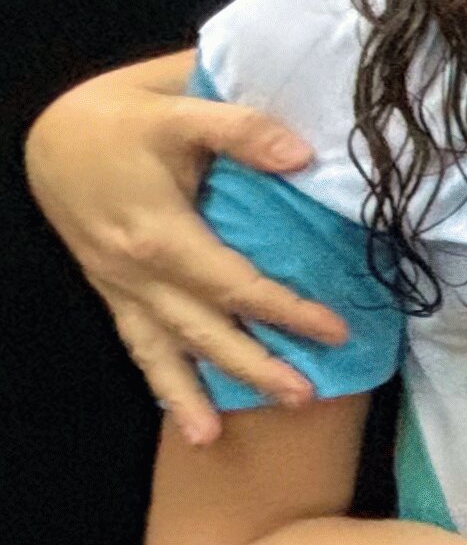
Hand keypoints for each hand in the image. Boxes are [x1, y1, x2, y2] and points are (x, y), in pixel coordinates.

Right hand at [26, 62, 344, 442]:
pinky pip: (134, 341)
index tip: (335, 330)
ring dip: (188, 393)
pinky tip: (179, 416)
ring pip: (158, 348)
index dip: (285, 310)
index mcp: (160, 232)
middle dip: (251, 367)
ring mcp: (119, 284)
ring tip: (212, 438)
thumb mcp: (179, 106)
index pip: (234, 283)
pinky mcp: (110, 288)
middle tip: (302, 398)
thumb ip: (240, 130)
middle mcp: (135, 271)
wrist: (52, 130)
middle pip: (200, 329)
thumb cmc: (124, 117)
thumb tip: (302, 157)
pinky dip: (156, 380)